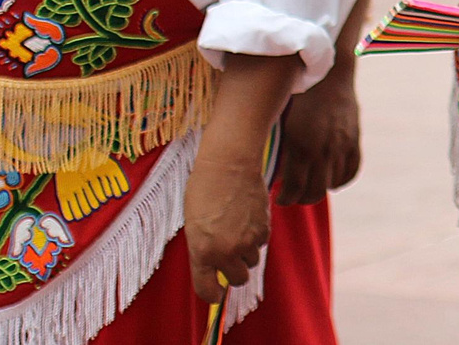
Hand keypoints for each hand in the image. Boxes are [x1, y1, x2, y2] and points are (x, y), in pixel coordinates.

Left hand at [184, 143, 275, 303]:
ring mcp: (247, 242)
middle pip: (237, 280)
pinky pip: (261, 244)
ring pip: (251, 261)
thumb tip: (215, 266)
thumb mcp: (194, 224)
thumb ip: (204, 249)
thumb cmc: (204, 189)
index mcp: (201, 252)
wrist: (229, 164)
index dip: (212, 295)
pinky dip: (256, 236)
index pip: (207, 291)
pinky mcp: (264, 230)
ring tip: (237, 228)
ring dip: (246, 252)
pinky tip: (247, 217)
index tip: (216, 293)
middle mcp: (225, 251)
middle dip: (233, 271)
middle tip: (229, 255)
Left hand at [272, 61, 361, 205]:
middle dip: (300, 199)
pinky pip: (350, 171)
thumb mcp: (281, 120)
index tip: (279, 199)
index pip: (293, 189)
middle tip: (292, 195)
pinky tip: (330, 177)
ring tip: (309, 185)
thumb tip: (273, 172)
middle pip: (314, 193)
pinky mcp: (354, 140)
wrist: (329, 71)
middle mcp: (323, 149)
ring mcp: (341, 145)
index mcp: (300, 144)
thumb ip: (279, 148)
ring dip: (319, 189)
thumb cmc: (297, 93)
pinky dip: (340, 179)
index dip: (284, 200)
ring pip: (332, 184)